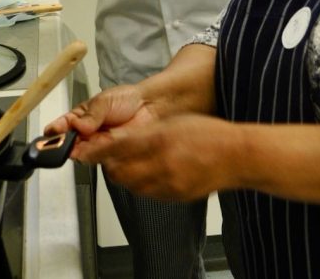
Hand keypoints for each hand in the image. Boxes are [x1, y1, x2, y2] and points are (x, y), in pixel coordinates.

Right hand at [45, 84, 155, 148]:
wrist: (151, 107)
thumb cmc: (127, 99)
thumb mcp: (104, 101)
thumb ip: (91, 115)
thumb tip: (78, 126)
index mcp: (81, 118)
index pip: (63, 126)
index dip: (55, 131)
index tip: (50, 133)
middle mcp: (87, 134)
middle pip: (69, 144)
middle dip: (64, 145)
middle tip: (62, 143)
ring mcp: (99, 145)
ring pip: (82, 153)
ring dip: (80, 150)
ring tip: (81, 143)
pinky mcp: (112, 155)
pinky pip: (100, 159)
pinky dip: (97, 156)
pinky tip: (98, 148)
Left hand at [81, 113, 236, 201]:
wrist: (236, 156)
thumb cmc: (208, 134)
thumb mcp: (172, 123)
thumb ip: (144, 132)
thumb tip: (117, 139)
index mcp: (160, 139)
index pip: (118, 147)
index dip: (96, 149)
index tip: (82, 150)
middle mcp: (162, 164)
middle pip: (119, 171)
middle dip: (108, 164)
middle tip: (106, 155)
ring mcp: (169, 184)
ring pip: (131, 184)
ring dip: (123, 174)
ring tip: (127, 162)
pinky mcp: (174, 196)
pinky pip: (147, 193)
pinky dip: (140, 183)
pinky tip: (147, 172)